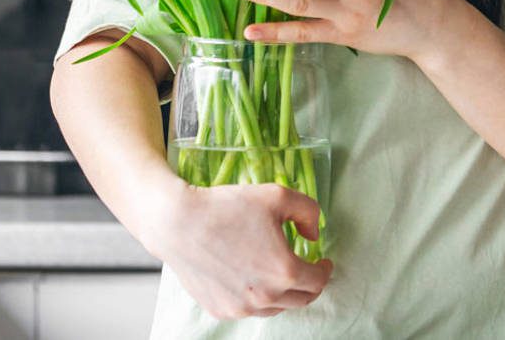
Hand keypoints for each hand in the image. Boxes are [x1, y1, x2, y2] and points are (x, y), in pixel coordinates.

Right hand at [160, 182, 332, 319]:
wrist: (179, 222)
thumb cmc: (228, 206)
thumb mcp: (278, 195)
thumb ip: (308, 212)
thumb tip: (314, 235)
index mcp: (284, 271)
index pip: (317, 282)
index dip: (325, 270)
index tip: (324, 262)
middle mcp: (264, 297)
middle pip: (300, 300)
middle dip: (309, 285)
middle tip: (308, 269)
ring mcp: (240, 308)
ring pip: (275, 307)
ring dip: (283, 292)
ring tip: (278, 271)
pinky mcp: (220, 309)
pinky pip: (248, 308)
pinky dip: (257, 296)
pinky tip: (252, 276)